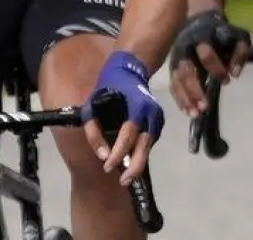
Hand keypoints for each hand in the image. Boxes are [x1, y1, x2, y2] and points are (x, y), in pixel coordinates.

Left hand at [82, 51, 163, 185]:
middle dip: (134, 166)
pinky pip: (149, 141)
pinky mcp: (159, 122)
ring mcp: (158, 118)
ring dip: (138, 162)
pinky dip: (141, 152)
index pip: (129, 134)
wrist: (130, 70)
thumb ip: (93, 128)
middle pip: (144, 145)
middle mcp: (152, 114)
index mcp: (137, 106)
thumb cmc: (108, 86)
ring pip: (148, 146)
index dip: (119, 152)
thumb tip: (101, 154)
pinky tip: (131, 162)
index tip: (107, 166)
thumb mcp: (93, 103)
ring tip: (126, 177)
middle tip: (123, 181)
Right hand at [168, 9, 251, 115]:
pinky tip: (187, 111)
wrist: (199, 20)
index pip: (205, 53)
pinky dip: (179, 98)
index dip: (216, 68)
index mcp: (201, 37)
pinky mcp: (173, 66)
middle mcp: (184, 47)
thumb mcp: (238, 36)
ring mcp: (176, 57)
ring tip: (195, 114)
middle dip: (194, 89)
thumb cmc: (221, 32)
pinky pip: (173, 83)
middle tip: (205, 107)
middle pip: (186, 70)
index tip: (227, 80)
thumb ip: (240, 53)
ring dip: (185, 97)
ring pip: (176, 79)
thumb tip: (235, 74)